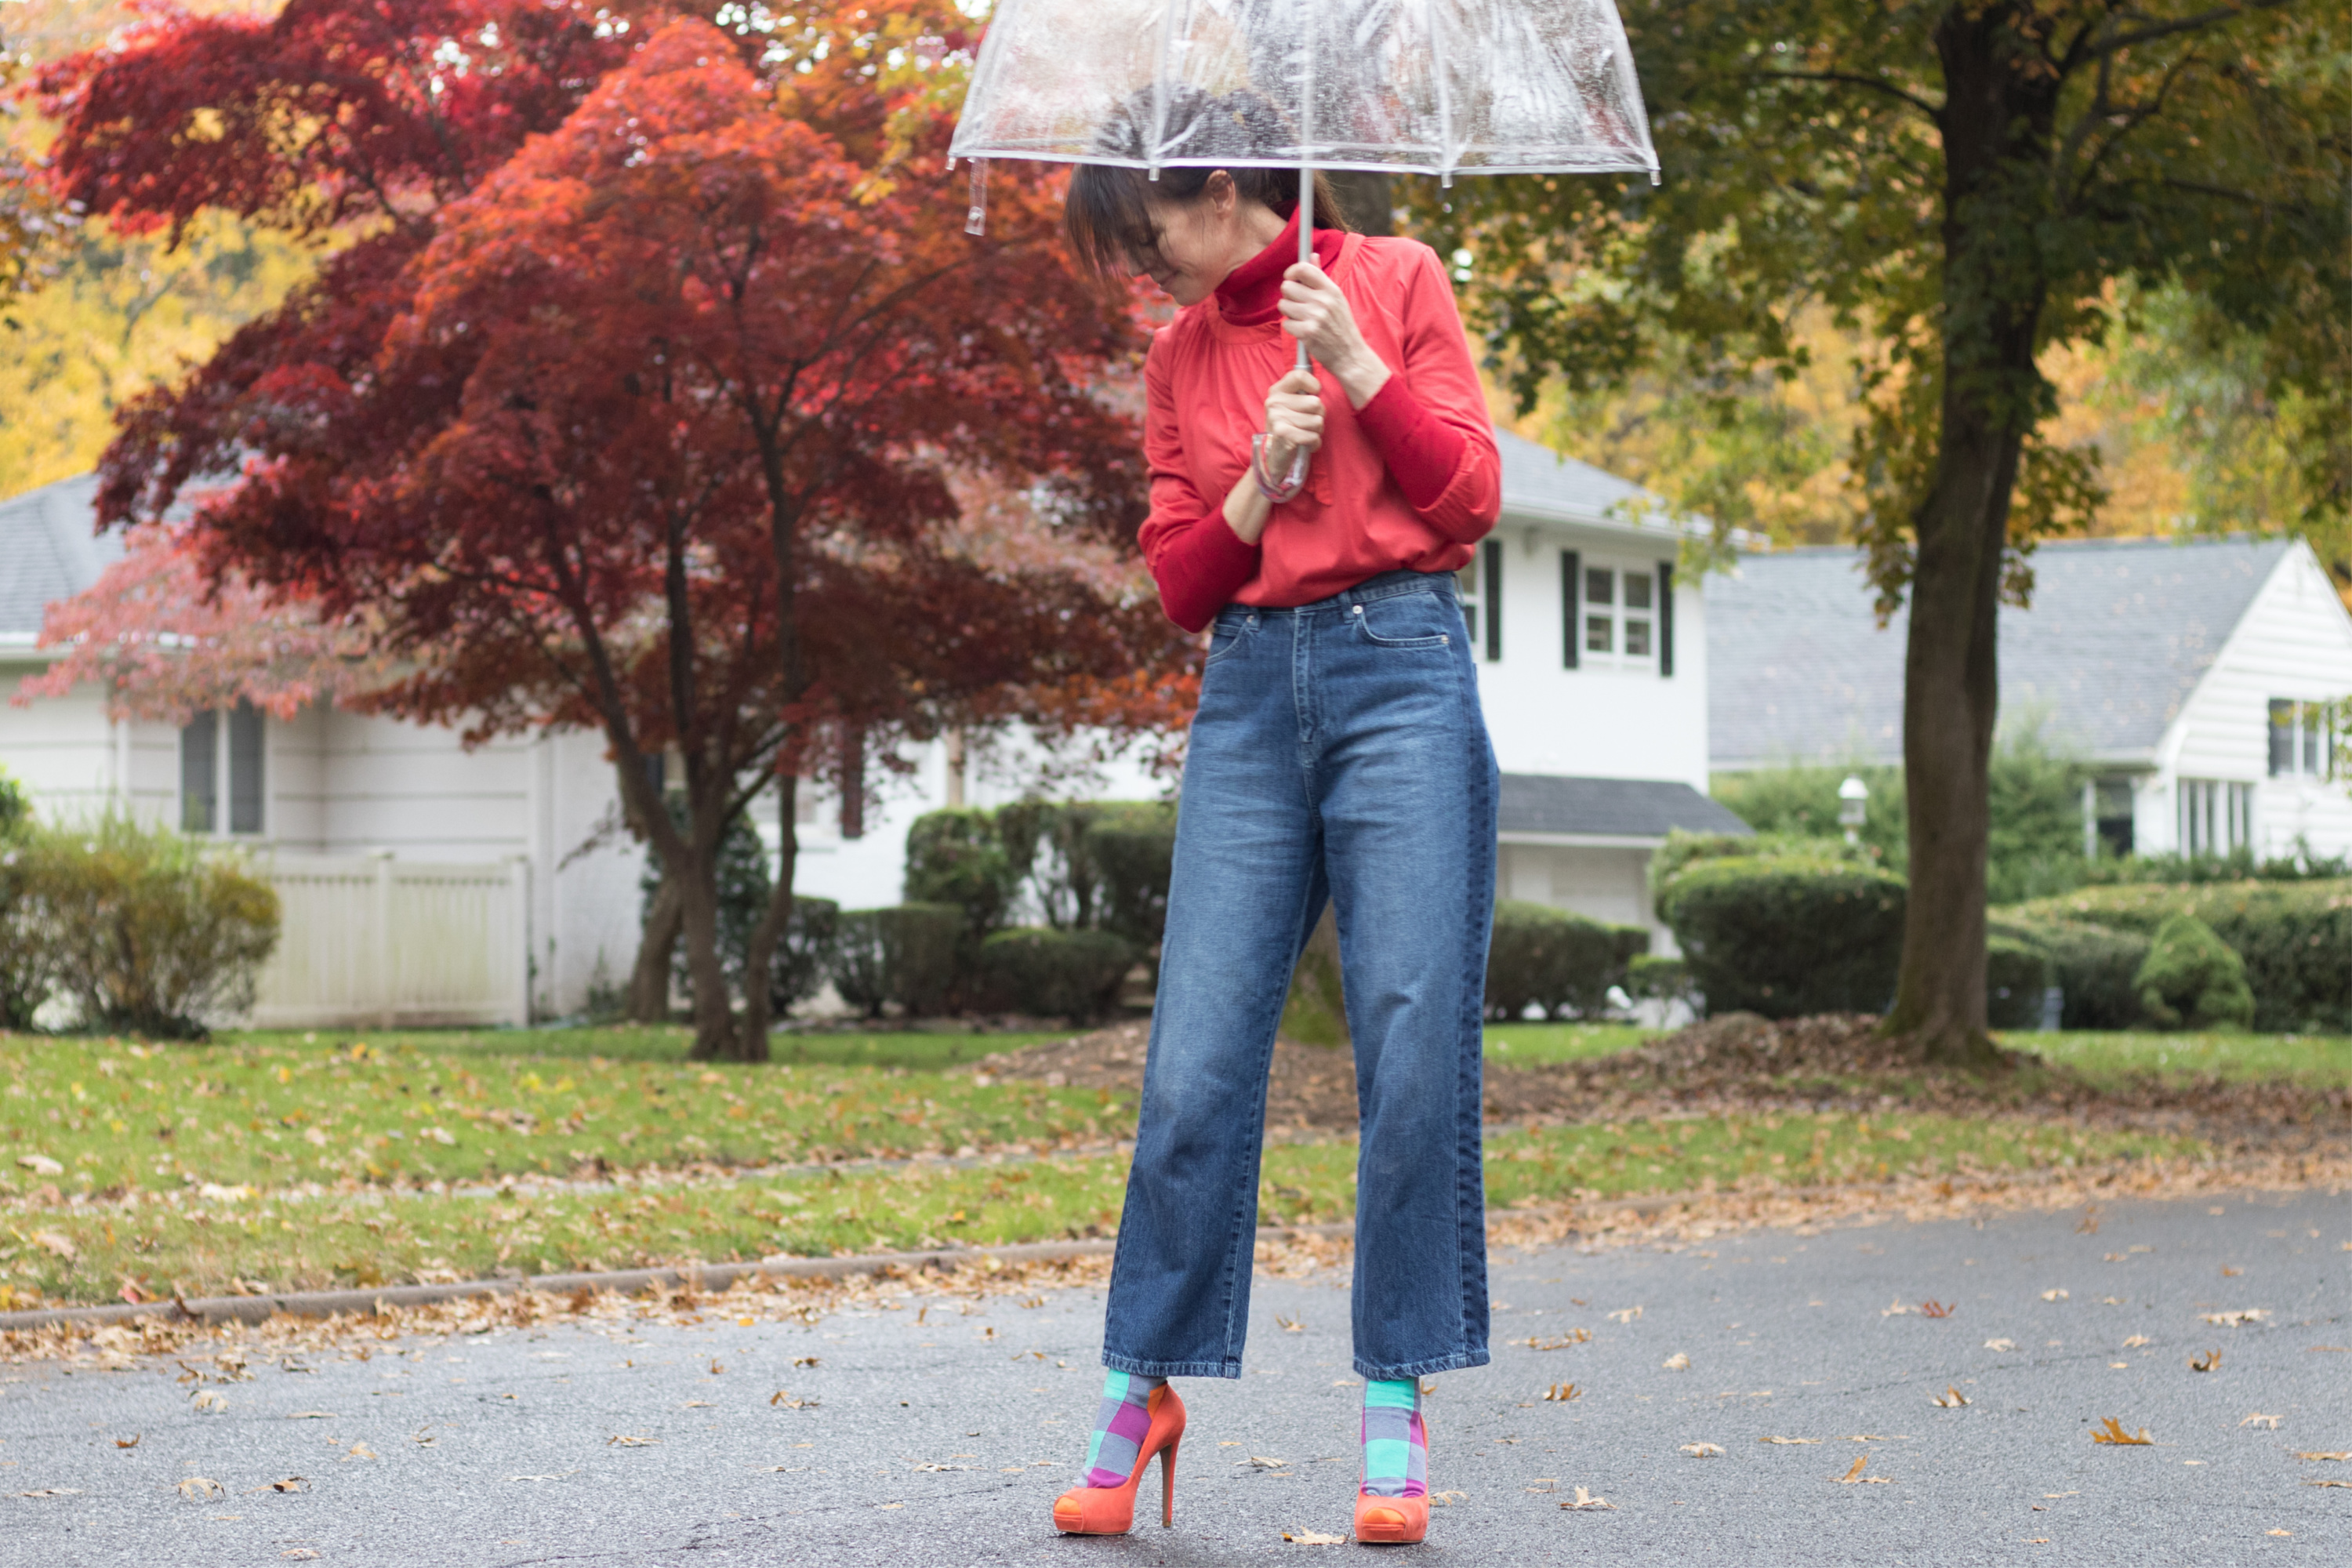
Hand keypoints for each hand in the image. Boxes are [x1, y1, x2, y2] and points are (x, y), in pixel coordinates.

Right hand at [1261, 367, 1322, 475]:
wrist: (1275, 456)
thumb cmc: (1289, 428)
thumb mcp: (1291, 406)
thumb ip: (1303, 393)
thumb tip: (1319, 385)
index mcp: (1277, 391)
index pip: (1299, 375)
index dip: (1314, 386)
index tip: (1313, 395)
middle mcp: (1274, 402)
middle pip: (1315, 402)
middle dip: (1318, 416)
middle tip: (1308, 424)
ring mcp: (1276, 417)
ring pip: (1317, 421)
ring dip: (1317, 432)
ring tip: (1305, 434)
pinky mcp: (1283, 434)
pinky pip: (1313, 436)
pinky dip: (1314, 443)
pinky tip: (1305, 444)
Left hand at [1279, 262, 1390, 407]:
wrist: (1350, 355)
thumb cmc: (1341, 326)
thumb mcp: (1336, 299)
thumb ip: (1321, 277)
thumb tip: (1312, 256)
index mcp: (1331, 289)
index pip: (1304, 269)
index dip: (1292, 271)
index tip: (1290, 278)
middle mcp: (1323, 301)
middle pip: (1287, 287)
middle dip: (1289, 296)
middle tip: (1298, 304)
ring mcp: (1315, 317)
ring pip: (1283, 305)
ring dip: (1289, 313)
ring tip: (1302, 318)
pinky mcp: (1307, 333)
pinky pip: (1286, 323)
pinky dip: (1292, 328)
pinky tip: (1303, 331)